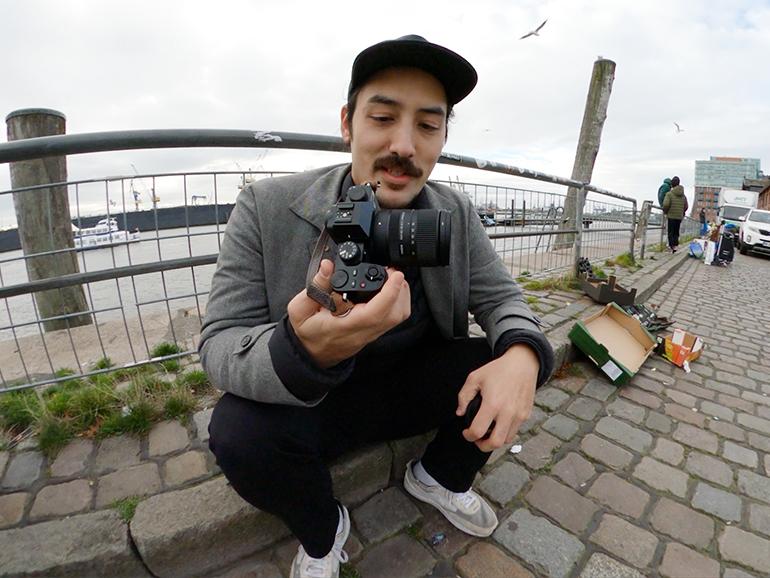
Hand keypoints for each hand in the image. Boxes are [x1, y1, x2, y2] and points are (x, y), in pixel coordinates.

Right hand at [287, 259, 410, 367]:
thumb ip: (315, 286)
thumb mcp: (300, 308)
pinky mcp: (375, 333)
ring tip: (392, 279)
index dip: (389, 293)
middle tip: (393, 272)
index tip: (395, 274)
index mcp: (344, 326)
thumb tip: (327, 266)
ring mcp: (371, 334)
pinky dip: (397, 302)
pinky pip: (394, 319)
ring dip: (402, 296)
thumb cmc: (307, 332)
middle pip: (395, 315)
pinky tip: (388, 290)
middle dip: (400, 290)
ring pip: (398, 317)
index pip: (374, 313)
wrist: (311, 355)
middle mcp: (362, 332)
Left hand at [456, 344, 538, 451]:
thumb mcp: (474, 378)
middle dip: (482, 446)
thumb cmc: (498, 370)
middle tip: (476, 439)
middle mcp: (507, 412)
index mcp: (492, 404)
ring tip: (487, 433)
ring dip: (494, 440)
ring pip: (506, 440)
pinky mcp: (525, 415)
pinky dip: (505, 434)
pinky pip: (514, 432)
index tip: (466, 432)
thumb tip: (461, 413)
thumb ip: (463, 396)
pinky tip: (498, 425)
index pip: (478, 431)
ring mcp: (519, 415)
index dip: (469, 436)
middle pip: (495, 443)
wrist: (522, 364)